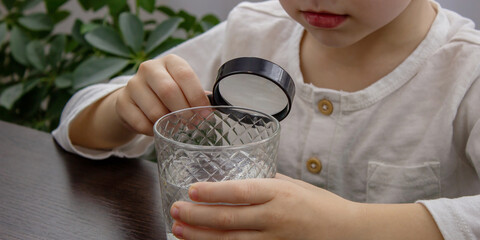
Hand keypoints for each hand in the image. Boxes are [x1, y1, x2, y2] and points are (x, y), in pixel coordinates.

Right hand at [115, 54, 209, 135]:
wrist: (135, 100)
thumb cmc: (167, 94)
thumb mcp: (183, 88)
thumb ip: (197, 95)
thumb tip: (213, 108)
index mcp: (170, 62)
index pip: (185, 75)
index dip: (197, 96)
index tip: (206, 114)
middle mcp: (149, 68)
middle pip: (168, 90)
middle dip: (183, 111)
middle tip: (192, 124)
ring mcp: (133, 84)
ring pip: (154, 110)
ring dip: (168, 123)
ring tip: (174, 126)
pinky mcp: (122, 102)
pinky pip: (141, 123)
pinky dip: (153, 131)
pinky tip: (158, 129)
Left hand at [169, 174, 361, 239]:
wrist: (348, 232)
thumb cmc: (322, 205)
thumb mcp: (295, 185)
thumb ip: (267, 181)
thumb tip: (242, 177)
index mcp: (279, 194)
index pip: (239, 192)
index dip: (212, 193)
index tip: (191, 191)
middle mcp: (274, 218)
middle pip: (227, 219)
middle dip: (196, 217)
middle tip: (175, 211)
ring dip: (200, 237)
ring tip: (179, 231)